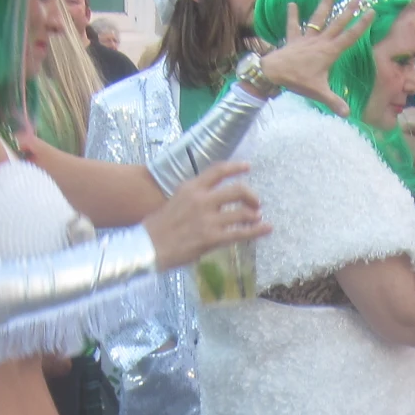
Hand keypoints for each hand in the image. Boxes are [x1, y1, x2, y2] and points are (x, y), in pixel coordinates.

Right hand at [142, 161, 267, 270]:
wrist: (148, 247)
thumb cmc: (158, 227)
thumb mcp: (175, 201)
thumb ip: (194, 197)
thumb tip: (211, 199)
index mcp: (191, 188)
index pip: (218, 170)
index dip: (236, 167)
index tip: (247, 167)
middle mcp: (201, 200)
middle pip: (237, 190)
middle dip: (251, 195)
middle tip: (256, 202)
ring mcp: (208, 219)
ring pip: (242, 212)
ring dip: (254, 215)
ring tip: (257, 218)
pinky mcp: (212, 238)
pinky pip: (240, 232)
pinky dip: (257, 230)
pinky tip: (267, 229)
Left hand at [253, 0, 371, 114]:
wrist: (273, 73)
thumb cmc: (297, 81)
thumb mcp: (318, 92)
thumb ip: (334, 102)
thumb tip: (348, 114)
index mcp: (329, 52)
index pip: (350, 36)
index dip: (362, 24)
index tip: (372, 11)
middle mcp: (320, 41)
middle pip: (337, 23)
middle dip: (348, 10)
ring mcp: (306, 38)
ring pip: (318, 18)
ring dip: (324, 3)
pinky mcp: (293, 39)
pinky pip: (293, 26)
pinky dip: (292, 15)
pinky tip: (292, 3)